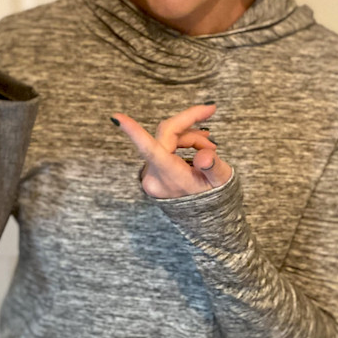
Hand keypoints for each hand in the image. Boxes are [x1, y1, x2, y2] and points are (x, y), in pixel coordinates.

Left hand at [113, 104, 231, 198]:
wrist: (205, 221)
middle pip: (167, 135)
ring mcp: (150, 176)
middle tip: (210, 116)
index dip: (133, 131)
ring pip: (167, 140)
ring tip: (210, 146)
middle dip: (190, 127)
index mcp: (170, 177)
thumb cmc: (214, 201)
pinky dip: (182, 144)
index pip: (149, 149)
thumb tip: (205, 154)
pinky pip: (164, 148)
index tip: (116, 117)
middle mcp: (154, 176)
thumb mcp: (221, 183)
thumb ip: (214, 167)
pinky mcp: (152, 174)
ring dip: (189, 137)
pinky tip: (198, 148)